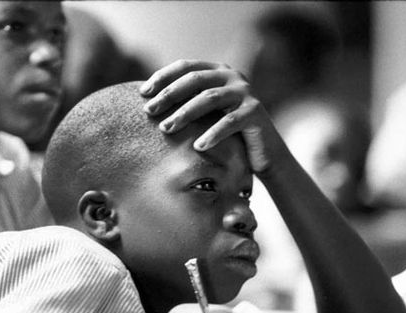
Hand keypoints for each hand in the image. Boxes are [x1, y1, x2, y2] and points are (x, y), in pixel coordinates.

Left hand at [140, 60, 286, 173]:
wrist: (262, 152)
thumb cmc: (227, 133)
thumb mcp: (205, 114)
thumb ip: (186, 101)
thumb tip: (147, 102)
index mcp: (218, 71)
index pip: (186, 67)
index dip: (163, 77)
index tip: (142, 94)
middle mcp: (233, 77)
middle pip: (195, 81)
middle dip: (169, 95)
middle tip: (149, 112)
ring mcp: (245, 93)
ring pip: (209, 98)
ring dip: (184, 114)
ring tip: (166, 129)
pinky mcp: (255, 113)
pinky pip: (229, 122)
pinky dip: (212, 134)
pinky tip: (197, 147)